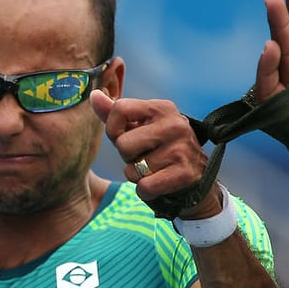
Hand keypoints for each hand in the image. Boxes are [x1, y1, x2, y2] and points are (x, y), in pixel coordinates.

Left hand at [90, 90, 221, 217]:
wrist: (195, 178)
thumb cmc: (158, 149)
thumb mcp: (138, 128)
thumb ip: (114, 114)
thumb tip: (93, 95)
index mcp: (162, 107)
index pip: (119, 109)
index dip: (113, 129)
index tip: (125, 136)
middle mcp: (175, 124)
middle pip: (122, 144)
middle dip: (128, 157)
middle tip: (146, 157)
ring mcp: (182, 148)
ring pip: (132, 170)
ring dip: (137, 176)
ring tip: (155, 170)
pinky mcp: (186, 174)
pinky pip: (144, 187)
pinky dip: (146, 192)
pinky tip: (159, 184)